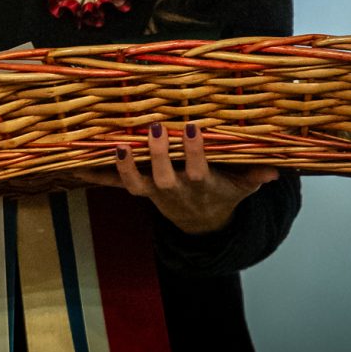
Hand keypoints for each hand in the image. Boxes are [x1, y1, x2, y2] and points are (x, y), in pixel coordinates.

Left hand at [79, 122, 278, 234]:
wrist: (200, 224)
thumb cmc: (221, 194)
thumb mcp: (240, 188)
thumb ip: (254, 177)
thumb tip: (274, 171)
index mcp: (200, 185)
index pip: (198, 170)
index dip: (194, 152)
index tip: (192, 127)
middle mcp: (174, 190)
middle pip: (163, 177)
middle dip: (158, 154)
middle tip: (154, 127)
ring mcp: (153, 192)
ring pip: (135, 185)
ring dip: (125, 167)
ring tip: (118, 146)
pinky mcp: (137, 190)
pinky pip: (113, 185)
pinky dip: (94, 175)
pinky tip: (75, 165)